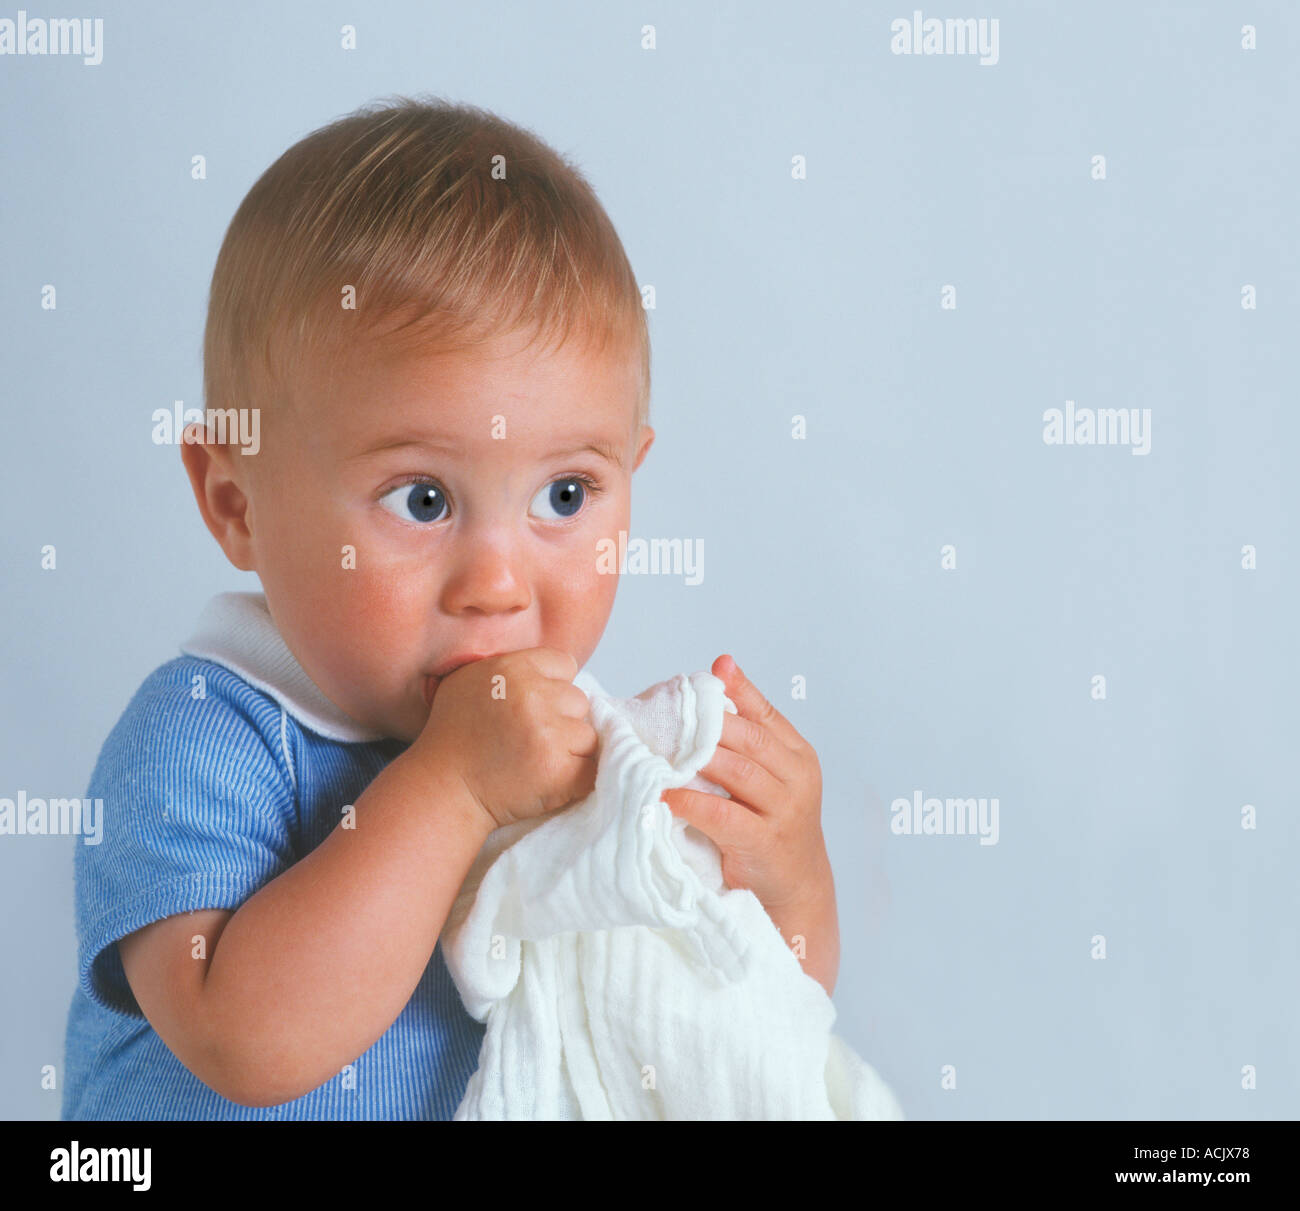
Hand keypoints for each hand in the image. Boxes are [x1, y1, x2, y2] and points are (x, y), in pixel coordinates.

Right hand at [416, 648, 598, 830]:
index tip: (535, 708)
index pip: (566, 664)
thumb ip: (510, 666)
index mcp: (513, 668)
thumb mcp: (469, 680)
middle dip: (562, 719)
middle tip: (531, 739)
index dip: (553, 687)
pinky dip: (577, 778)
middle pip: (579, 700)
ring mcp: (548, 734)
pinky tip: (550, 780)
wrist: (443, 788)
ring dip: (570, 750)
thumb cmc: (454, 736)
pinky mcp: (558, 771)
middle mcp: (533, 695)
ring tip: (536, 760)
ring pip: (587, 735)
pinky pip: (591, 769)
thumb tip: (551, 669)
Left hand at [661, 655, 831, 919]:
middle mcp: (797, 778)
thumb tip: (721, 663)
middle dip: (706, 724)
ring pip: (737, 771)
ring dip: (695, 759)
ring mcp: (785, 812)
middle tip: (664, 715)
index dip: (735, 691)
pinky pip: (722, 815)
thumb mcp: (768, 772)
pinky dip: (689, 803)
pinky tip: (664, 796)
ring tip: (658, 751)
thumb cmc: (771, 822)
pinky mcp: (764, 843)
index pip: (764, 713)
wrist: (797, 888)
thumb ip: (747, 724)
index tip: (701, 676)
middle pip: (749, 738)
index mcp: (798, 754)